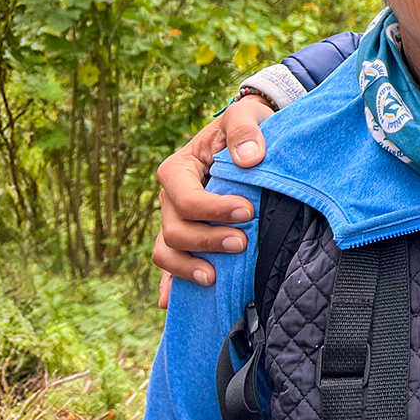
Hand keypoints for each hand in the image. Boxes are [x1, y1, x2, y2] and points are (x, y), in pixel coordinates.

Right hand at [152, 95, 274, 304]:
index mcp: (178, 169)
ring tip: (216, 277)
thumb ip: (245, 130)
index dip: (211, 209)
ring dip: (188, 266)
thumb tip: (248, 159)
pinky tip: (173, 303)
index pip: (184, 197)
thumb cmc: (246, 127)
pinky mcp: (189, 237)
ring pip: (167, 251)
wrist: (252, 139)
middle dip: (206, 240)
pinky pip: (171, 265)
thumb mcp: (247, 116)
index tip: (246, 211)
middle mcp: (171, 198)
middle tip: (243, 242)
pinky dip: (171, 283)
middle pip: (175, 229)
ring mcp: (176, 221)